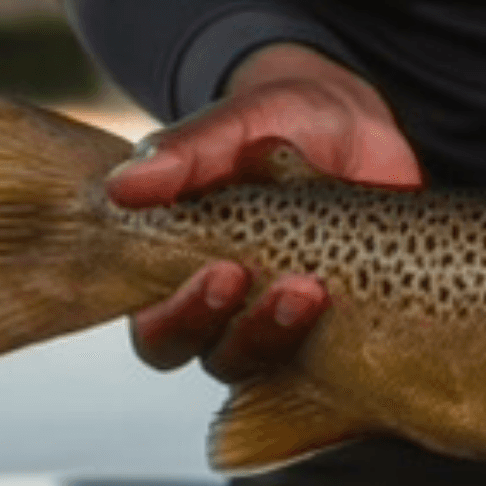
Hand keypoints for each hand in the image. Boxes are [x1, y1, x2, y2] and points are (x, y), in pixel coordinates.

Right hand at [117, 43, 421, 381]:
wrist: (351, 123)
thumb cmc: (274, 125)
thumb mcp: (233, 123)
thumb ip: (182, 152)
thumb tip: (122, 186)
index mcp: (179, 275)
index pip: (159, 329)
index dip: (183, 316)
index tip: (223, 273)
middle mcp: (229, 312)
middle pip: (219, 357)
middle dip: (250, 330)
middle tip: (289, 287)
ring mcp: (287, 323)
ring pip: (277, 362)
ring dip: (293, 334)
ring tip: (317, 290)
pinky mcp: (343, 322)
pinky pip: (341, 353)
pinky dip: (350, 334)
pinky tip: (363, 303)